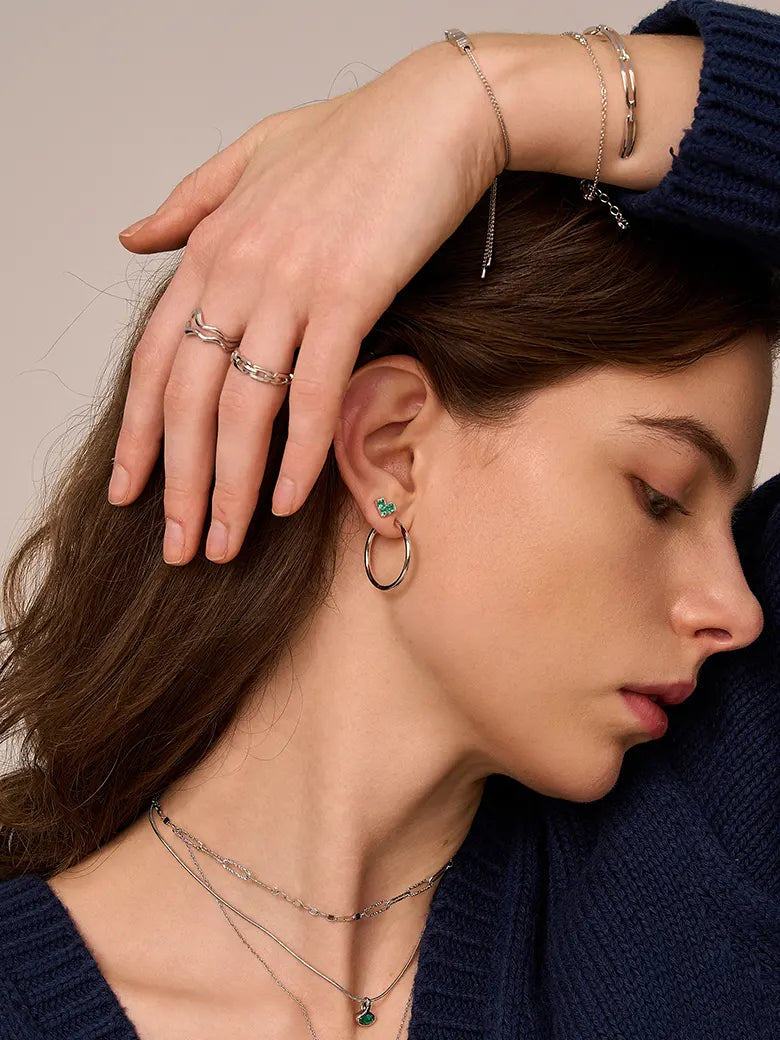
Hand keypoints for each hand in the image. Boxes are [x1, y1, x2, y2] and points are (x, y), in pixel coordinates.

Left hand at [111, 41, 500, 564]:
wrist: (433, 114)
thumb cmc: (352, 136)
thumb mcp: (248, 155)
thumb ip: (186, 203)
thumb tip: (132, 239)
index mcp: (209, 247)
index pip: (151, 360)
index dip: (134, 435)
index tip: (128, 491)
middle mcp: (236, 271)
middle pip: (187, 400)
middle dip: (179, 485)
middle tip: (180, 548)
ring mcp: (289, 285)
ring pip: (242, 410)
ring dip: (231, 489)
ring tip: (225, 545)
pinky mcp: (347, 297)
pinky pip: (311, 393)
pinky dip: (298, 455)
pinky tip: (290, 503)